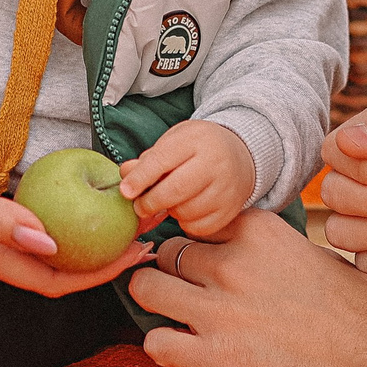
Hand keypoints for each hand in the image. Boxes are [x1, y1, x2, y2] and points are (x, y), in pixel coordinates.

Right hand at [0, 119, 148, 296]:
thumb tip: (51, 243)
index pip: (51, 280)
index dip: (96, 276)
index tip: (136, 255)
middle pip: (54, 269)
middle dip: (101, 259)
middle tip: (144, 235)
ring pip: (43, 249)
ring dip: (83, 240)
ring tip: (120, 219)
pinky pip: (27, 227)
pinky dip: (59, 220)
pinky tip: (77, 200)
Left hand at [119, 119, 256, 238]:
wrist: (240, 155)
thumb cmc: (198, 148)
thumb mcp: (174, 141)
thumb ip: (149, 158)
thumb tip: (125, 174)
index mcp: (196, 139)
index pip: (162, 160)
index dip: (140, 178)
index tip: (125, 191)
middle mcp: (216, 162)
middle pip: (175, 190)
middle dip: (150, 202)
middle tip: (139, 206)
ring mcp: (226, 187)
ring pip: (187, 211)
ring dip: (170, 211)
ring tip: (170, 201)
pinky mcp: (231, 209)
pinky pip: (199, 227)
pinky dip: (186, 222)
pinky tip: (186, 210)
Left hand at [128, 212, 366, 366]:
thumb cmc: (366, 317)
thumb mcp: (323, 259)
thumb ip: (278, 251)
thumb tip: (258, 256)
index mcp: (261, 232)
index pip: (201, 221)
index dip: (201, 243)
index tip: (205, 260)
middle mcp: (233, 263)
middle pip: (168, 251)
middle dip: (174, 271)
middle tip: (187, 292)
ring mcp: (219, 310)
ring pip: (147, 287)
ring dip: (157, 303)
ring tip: (174, 318)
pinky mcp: (215, 358)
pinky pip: (155, 343)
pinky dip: (163, 349)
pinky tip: (184, 354)